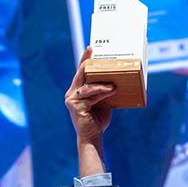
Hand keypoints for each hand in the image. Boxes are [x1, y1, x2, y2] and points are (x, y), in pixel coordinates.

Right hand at [65, 49, 116, 174]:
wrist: (92, 137)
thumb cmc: (98, 121)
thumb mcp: (103, 102)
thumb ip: (104, 92)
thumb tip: (116, 81)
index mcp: (76, 91)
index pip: (81, 73)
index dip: (85, 60)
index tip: (90, 48)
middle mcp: (71, 94)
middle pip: (80, 74)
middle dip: (87, 62)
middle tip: (94, 52)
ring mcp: (72, 99)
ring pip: (88, 86)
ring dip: (102, 84)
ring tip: (114, 84)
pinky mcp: (75, 105)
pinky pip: (91, 96)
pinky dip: (102, 93)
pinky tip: (111, 90)